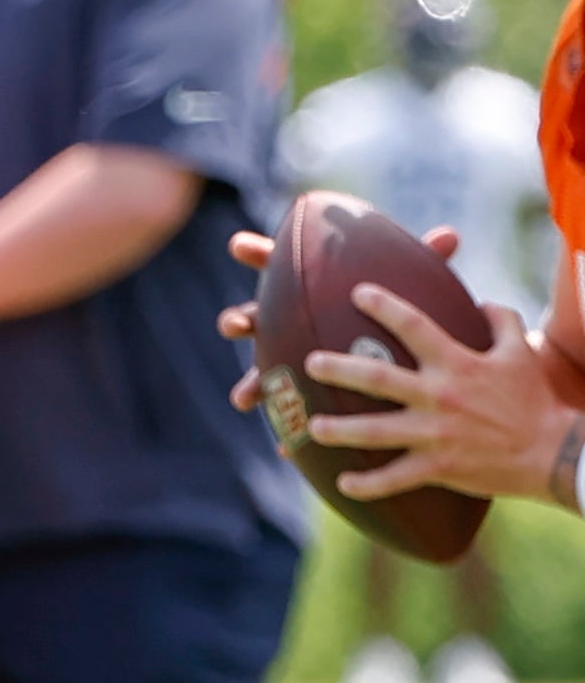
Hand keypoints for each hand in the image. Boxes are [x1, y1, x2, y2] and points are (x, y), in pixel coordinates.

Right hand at [217, 224, 461, 415]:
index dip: (256, 254)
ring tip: (242, 399)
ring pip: (262, 373)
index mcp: (310, 292)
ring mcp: (292, 362)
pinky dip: (286, 427)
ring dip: (248, 385)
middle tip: (233, 325)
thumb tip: (449, 236)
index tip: (237, 246)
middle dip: (239, 320)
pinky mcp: (303, 396)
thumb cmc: (405, 320)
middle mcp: (292, 326)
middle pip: (257, 319)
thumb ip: (425, 263)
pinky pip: (289, 413)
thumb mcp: (415, 290)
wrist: (410, 370)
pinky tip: (284, 446)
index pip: (279, 267)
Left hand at [300, 269, 570, 506]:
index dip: (385, 307)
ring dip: (339, 430)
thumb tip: (479, 300)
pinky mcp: (437, 467)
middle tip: (310, 363)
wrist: (551, 450)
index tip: (356, 293)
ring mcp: (435, 434)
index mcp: (458, 364)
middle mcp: (441, 396)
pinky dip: (366, 484)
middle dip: (340, 370)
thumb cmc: (533, 399)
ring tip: (311, 425)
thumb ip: (500, 320)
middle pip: (379, 379)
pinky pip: (393, 479)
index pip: (416, 326)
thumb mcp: (520, 351)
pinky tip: (341, 484)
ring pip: (375, 431)